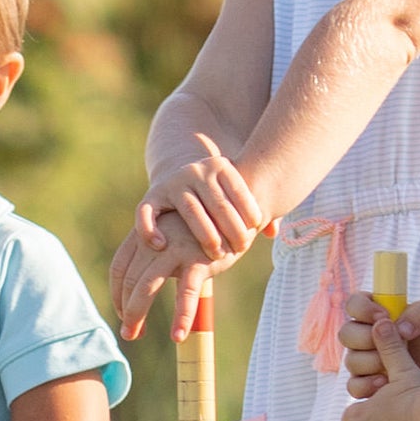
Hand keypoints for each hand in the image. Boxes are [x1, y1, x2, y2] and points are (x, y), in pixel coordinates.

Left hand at [110, 210, 234, 342]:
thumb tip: (146, 288)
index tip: (122, 314)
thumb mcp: (175, 237)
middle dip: (126, 310)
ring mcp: (175, 250)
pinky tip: (178, 335)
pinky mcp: (198, 260)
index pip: (119, 267)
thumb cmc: (203, 229)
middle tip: (129, 334)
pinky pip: (186, 293)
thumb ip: (159, 256)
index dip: (116, 294)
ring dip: (137, 314)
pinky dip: (181, 316)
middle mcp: (155, 241)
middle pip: (129, 280)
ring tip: (136, 335)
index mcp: (146, 235)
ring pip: (147, 286)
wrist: (235, 209)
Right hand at [135, 134, 264, 260]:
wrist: (185, 180)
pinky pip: (146, 211)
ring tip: (217, 255)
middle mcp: (196, 170)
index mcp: (221, 166)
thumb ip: (255, 211)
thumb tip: (273, 231)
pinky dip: (150, 228)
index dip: (250, 211)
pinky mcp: (153, 194)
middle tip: (240, 249)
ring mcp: (174, 182)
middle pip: (217, 203)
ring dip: (206, 235)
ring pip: (190, 210)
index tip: (256, 228)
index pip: (239, 189)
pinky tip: (161, 245)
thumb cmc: (219, 198)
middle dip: (232, 229)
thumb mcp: (237, 195)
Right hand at [341, 293, 419, 398]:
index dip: (363, 308)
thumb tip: (400, 327)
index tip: (385, 316)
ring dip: (373, 362)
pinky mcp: (364, 384)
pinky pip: (353, 386)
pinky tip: (385, 382)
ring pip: (351, 361)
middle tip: (393, 343)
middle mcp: (362, 336)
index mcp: (374, 314)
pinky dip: (368, 384)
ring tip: (394, 365)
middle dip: (367, 338)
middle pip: (346, 334)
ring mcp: (360, 361)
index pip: (354, 304)